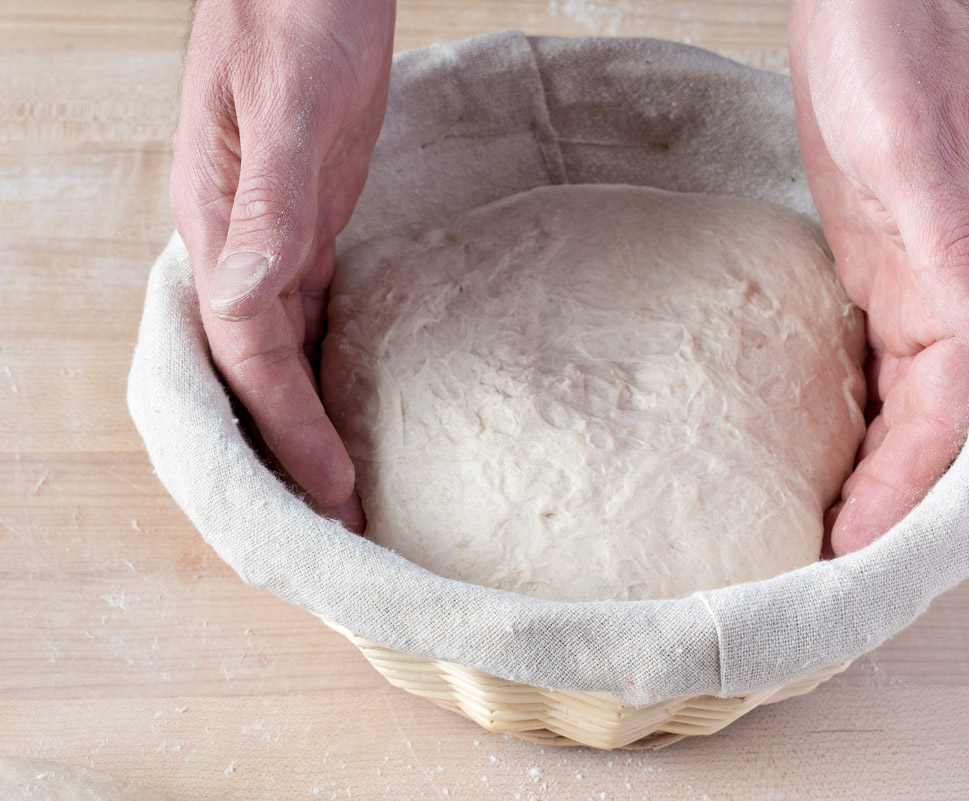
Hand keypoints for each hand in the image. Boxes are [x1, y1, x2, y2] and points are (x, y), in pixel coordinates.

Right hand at [170, 0, 395, 531]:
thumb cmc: (297, 14)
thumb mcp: (289, 105)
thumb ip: (266, 203)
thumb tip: (239, 296)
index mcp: (217, 223)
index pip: (246, 351)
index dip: (287, 426)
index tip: (334, 489)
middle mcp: (234, 242)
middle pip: (250, 370)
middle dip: (287, 450)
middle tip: (335, 523)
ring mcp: (268, 235)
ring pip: (275, 352)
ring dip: (304, 421)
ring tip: (341, 489)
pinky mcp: (305, 223)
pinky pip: (306, 315)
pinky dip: (321, 369)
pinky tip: (344, 404)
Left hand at [788, 0, 968, 554]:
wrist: (864, 7)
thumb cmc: (892, 53)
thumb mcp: (917, 148)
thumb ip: (958, 245)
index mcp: (968, 277)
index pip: (944, 409)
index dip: (904, 484)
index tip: (856, 546)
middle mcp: (945, 294)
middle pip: (923, 422)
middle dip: (887, 496)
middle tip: (830, 563)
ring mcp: (908, 284)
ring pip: (899, 401)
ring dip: (869, 465)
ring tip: (821, 528)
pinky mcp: (871, 269)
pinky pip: (867, 363)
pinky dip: (849, 414)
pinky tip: (819, 446)